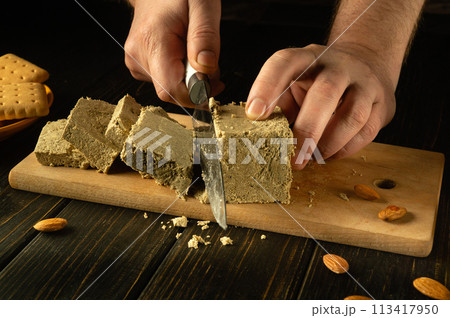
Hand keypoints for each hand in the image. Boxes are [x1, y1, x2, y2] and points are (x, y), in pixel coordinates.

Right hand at [124, 0, 223, 106]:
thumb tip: (205, 69)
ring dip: (189, 78)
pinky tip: (182, 53)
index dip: (197, 93)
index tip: (214, 80)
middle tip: (209, 59)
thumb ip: (205, 37)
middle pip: (173, 91)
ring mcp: (135, 62)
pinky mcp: (138, 65)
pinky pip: (165, 81)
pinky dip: (180, 74)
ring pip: (170, 88)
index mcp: (153, 42)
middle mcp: (138, 56)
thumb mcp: (203, 5)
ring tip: (193, 50)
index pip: (172, 90)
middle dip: (197, 83)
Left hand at [245, 43, 395, 168]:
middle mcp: (338, 65)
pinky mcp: (382, 103)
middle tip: (294, 159)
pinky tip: (328, 154)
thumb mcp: (293, 84)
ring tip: (311, 158)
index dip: (267, 86)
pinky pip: (366, 131)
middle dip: (307, 131)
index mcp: (307, 58)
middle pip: (326, 92)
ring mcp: (364, 83)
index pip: (284, 63)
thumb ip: (279, 105)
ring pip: (352, 116)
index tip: (254, 114)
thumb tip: (263, 138)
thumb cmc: (317, 83)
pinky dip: (344, 149)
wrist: (366, 65)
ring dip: (328, 145)